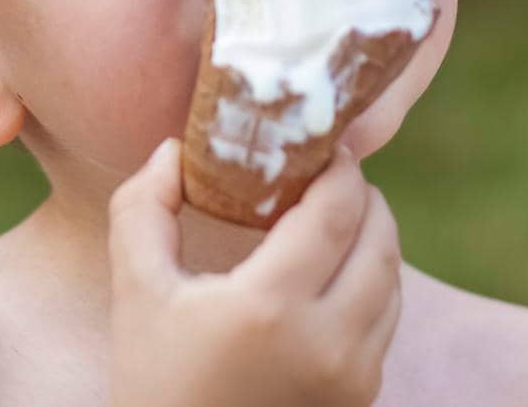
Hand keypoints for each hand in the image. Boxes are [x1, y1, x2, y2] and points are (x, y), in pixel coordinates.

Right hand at [107, 138, 401, 406]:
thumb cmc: (154, 383)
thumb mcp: (135, 292)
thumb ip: (143, 209)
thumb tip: (173, 150)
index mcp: (269, 307)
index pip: (337, 212)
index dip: (341, 168)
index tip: (325, 145)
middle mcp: (327, 343)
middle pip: (380, 241)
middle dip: (365, 197)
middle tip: (335, 173)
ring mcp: (353, 377)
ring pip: (391, 282)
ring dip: (373, 238)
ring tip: (337, 217)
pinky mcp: (361, 399)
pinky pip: (385, 322)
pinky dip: (373, 283)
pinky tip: (336, 271)